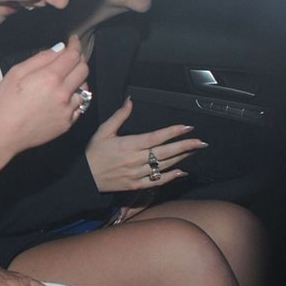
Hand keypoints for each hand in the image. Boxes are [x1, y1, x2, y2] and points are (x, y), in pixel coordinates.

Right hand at [0, 36, 87, 154]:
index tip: (74, 41)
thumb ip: (41, 59)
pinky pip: (80, 105)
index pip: (73, 56)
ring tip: (65, 80)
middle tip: (71, 58)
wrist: (3, 134)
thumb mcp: (16, 73)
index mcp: (50, 78)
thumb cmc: (5, 102)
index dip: (75, 46)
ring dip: (78, 80)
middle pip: (84, 70)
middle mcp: (64, 93)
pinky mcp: (69, 122)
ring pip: (85, 88)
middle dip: (79, 60)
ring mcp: (68, 110)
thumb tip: (60, 49)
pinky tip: (63, 97)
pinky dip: (75, 98)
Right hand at [87, 96, 204, 191]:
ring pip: (164, 165)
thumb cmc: (93, 153)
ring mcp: (137, 173)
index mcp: (129, 144)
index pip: (156, 137)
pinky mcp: (136, 185)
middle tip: (201, 142)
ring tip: (194, 151)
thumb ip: (119, 116)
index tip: (187, 127)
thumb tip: (130, 101)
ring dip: (181, 158)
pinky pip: (156, 181)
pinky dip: (170, 177)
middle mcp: (135, 159)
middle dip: (185, 146)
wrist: (84, 179)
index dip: (173, 132)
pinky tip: (181, 172)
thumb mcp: (103, 131)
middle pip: (165, 152)